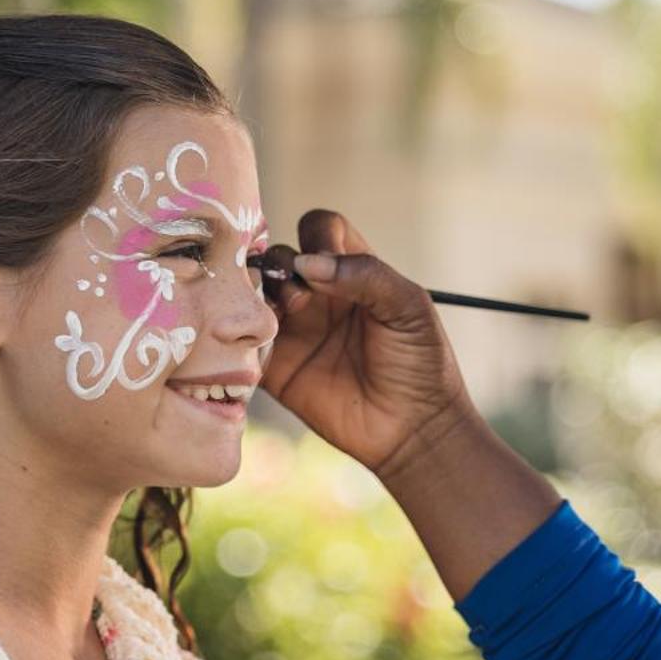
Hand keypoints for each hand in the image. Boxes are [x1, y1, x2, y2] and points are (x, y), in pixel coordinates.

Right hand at [259, 210, 474, 477]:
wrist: (413, 429)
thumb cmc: (421, 363)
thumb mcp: (409, 307)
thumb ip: (366, 274)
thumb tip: (308, 263)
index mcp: (352, 272)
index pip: (320, 230)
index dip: (315, 238)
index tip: (320, 264)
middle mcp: (318, 294)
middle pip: (279, 257)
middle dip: (280, 267)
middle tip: (299, 298)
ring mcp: (294, 329)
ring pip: (254, 293)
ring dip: (256, 297)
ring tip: (275, 319)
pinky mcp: (276, 367)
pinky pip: (243, 343)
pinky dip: (239, 337)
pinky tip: (256, 344)